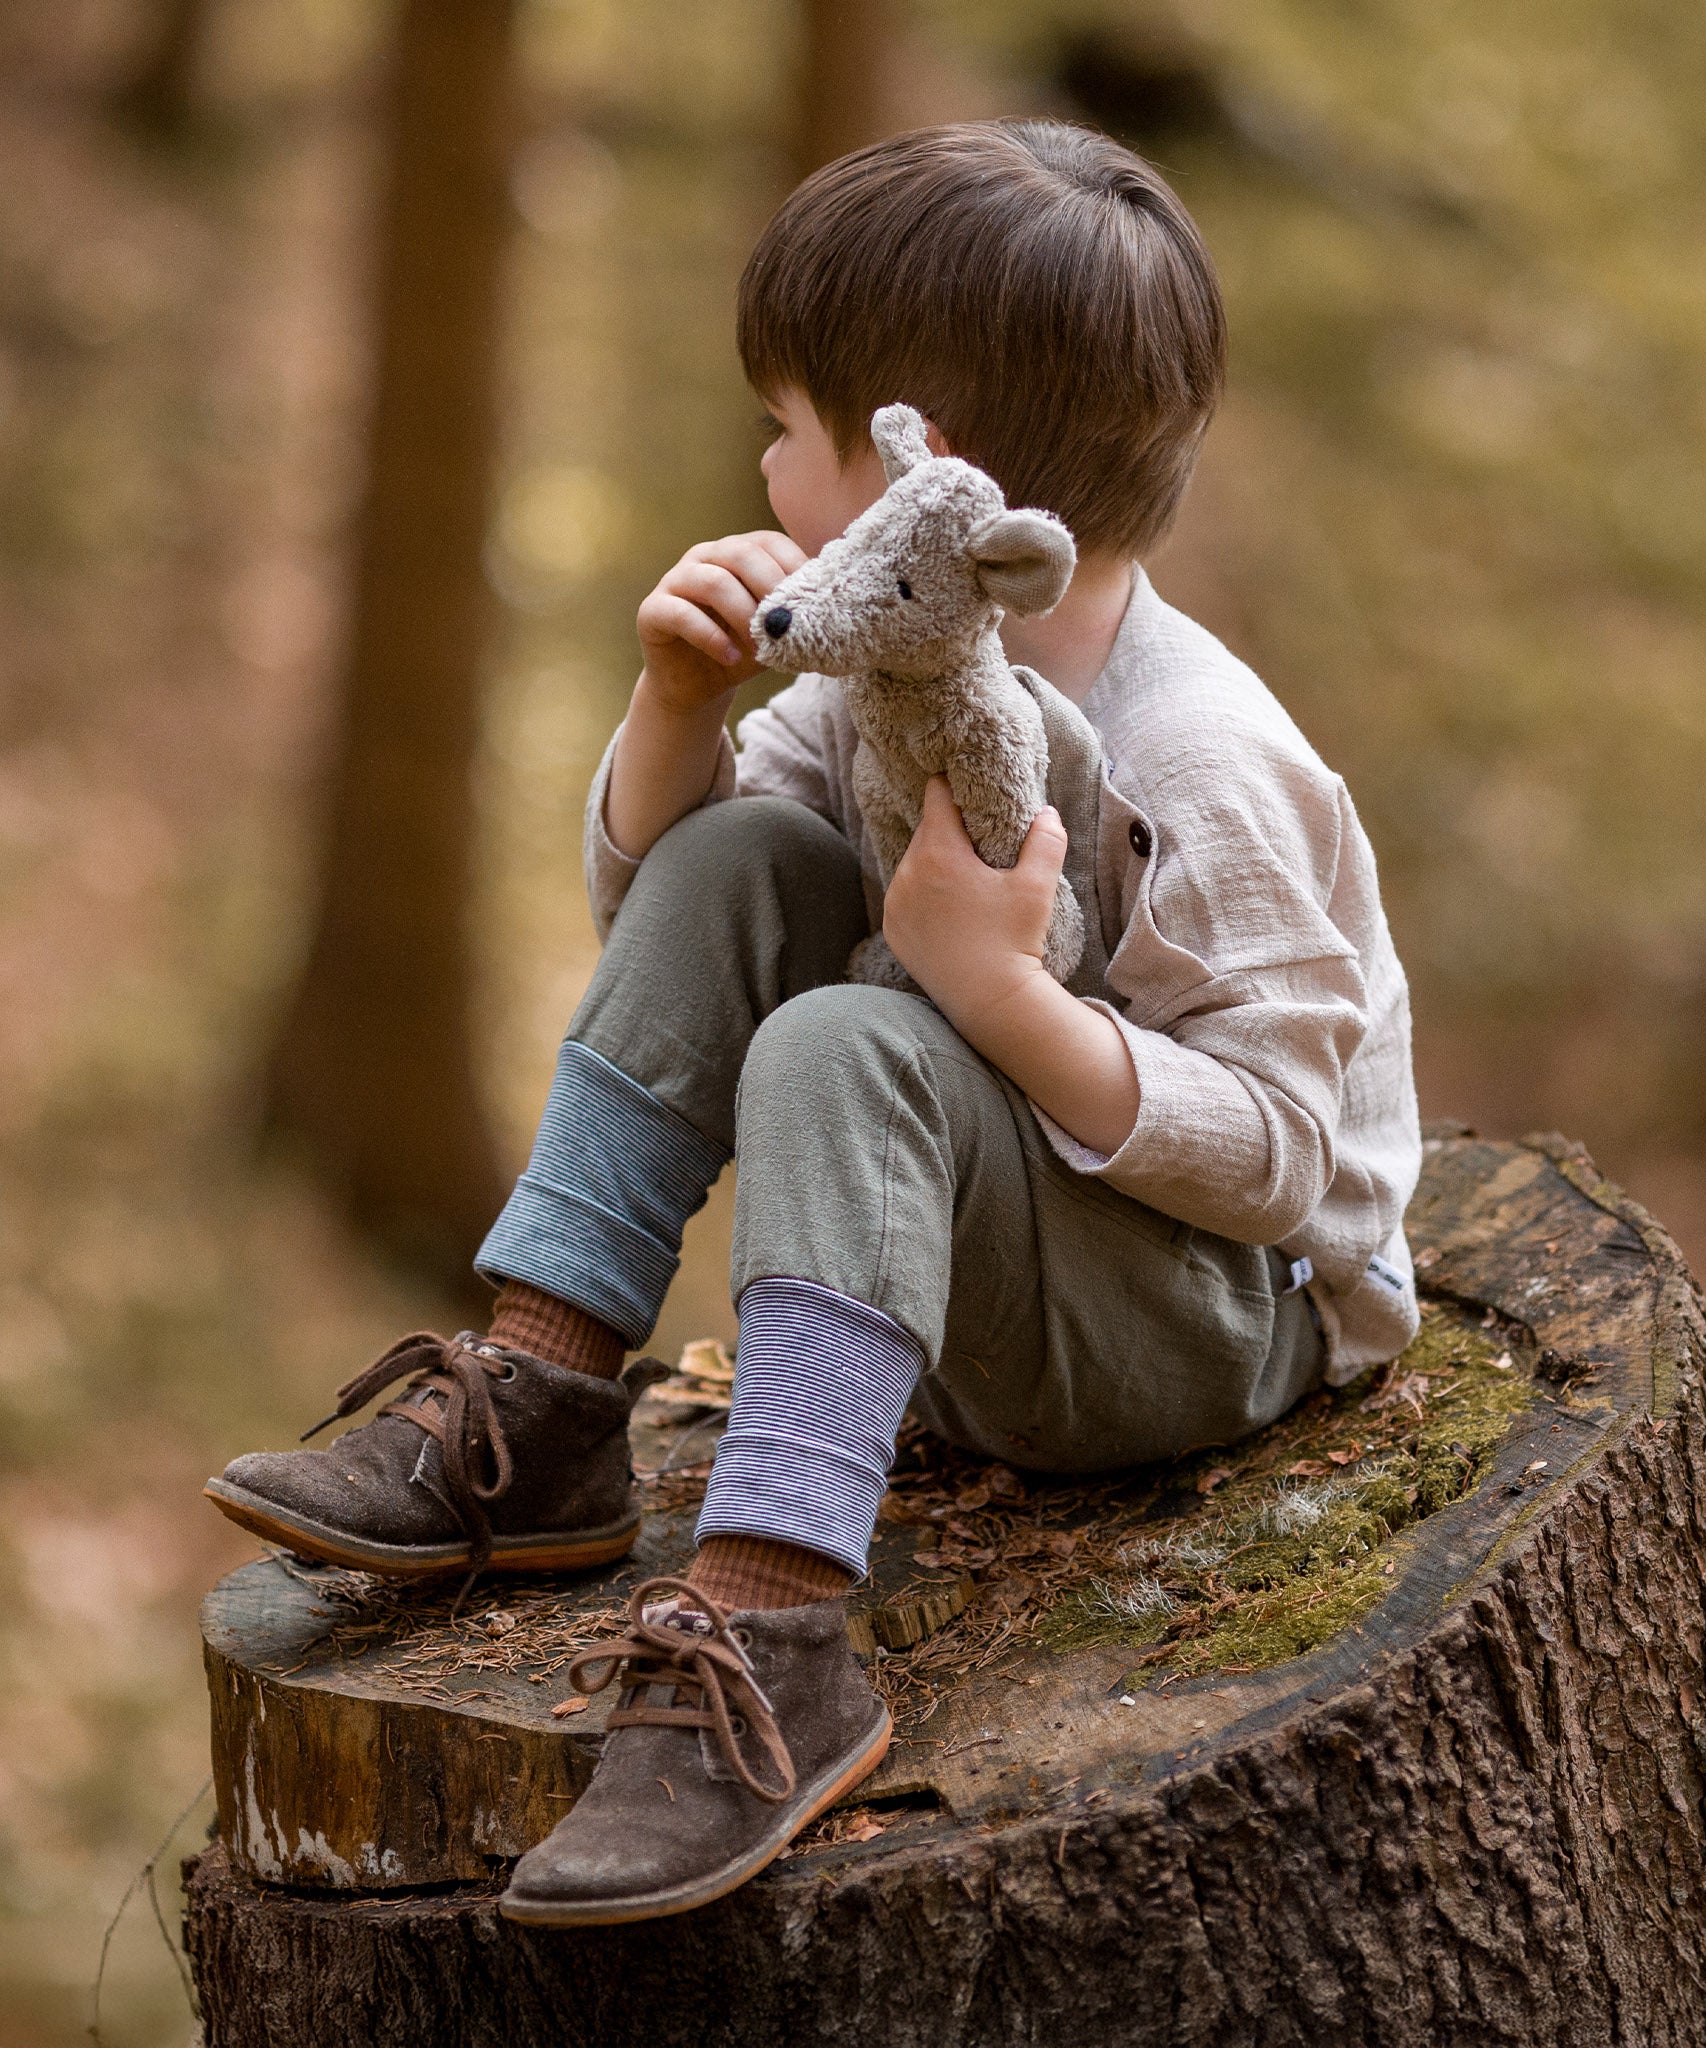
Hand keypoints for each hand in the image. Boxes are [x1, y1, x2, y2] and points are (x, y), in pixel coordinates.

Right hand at [636, 531, 805, 714]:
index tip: (812, 600)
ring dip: (743, 615)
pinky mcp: (652, 610)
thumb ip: (792, 614)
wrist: (697, 686)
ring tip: (760, 646)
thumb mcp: (772, 632)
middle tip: (786, 621)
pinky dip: (712, 638)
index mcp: (736, 552)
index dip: (793, 566)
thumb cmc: (740, 651)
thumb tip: (826, 606)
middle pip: (740, 554)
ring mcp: (675, 580)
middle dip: (770, 587)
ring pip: (713, 582)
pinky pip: (682, 615)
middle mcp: (705, 557)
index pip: (768, 542)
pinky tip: (730, 657)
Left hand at [883, 777, 1068, 1029]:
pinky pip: (904, 895)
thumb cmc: (1014, 940)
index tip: (966, 786)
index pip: (936, 797)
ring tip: (963, 876)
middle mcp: (907, 875)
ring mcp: (894, 904)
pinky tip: (947, 906)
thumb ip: (1045, 841)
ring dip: (934, 862)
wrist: (989, 1001)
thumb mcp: (1037, 887)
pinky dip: (921, 892)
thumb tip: (1046, 813)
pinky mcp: (892, 930)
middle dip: (949, 829)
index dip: (952, 787)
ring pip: (913, 863)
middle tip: (976, 839)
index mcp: (938, 854)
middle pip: (926, 831)